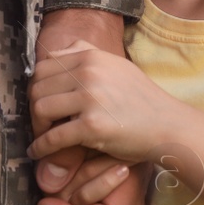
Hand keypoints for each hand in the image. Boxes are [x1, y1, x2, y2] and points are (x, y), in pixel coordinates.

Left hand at [33, 8, 126, 193]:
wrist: (169, 125)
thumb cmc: (141, 100)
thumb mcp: (117, 66)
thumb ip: (87, 54)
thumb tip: (54, 52)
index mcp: (92, 56)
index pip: (44, 66)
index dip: (38, 86)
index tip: (43, 102)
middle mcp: (90, 72)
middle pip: (37, 87)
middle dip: (34, 108)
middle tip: (41, 124)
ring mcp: (91, 98)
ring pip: (41, 109)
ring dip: (37, 127)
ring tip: (43, 136)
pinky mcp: (93, 126)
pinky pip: (53, 137)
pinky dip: (41, 148)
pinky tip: (39, 153)